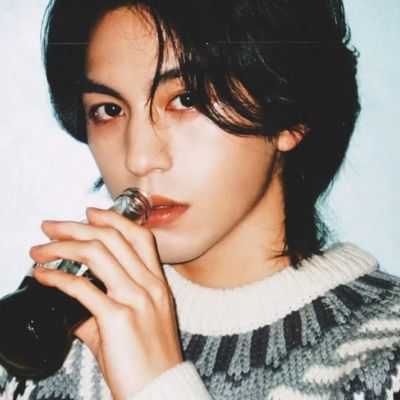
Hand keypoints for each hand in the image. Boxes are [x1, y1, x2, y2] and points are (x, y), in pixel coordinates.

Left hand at [30, 208, 183, 399]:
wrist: (159, 389)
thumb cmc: (148, 358)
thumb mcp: (136, 322)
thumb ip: (106, 304)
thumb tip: (73, 299)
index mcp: (157, 283)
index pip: (139, 236)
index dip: (113, 219)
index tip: (90, 212)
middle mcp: (149, 285)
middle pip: (112, 238)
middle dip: (76, 226)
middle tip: (51, 226)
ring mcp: (136, 299)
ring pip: (97, 254)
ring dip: (62, 247)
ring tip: (40, 250)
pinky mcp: (118, 318)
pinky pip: (82, 288)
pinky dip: (58, 278)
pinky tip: (43, 276)